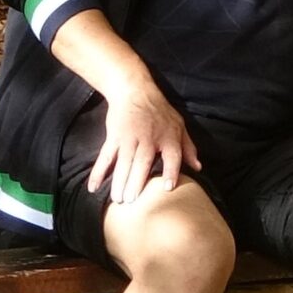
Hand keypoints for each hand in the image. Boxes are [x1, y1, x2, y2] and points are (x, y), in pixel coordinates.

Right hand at [92, 77, 199, 204]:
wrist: (135, 91)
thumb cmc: (160, 111)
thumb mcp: (179, 126)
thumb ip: (188, 148)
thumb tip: (198, 168)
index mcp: (168, 137)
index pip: (172, 156)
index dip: (170, 171)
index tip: (167, 187)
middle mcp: (149, 138)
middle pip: (142, 162)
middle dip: (136, 181)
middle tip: (132, 201)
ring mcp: (129, 138)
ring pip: (123, 161)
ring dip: (119, 181)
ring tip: (117, 199)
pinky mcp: (114, 137)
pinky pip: (105, 156)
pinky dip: (98, 172)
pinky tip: (93, 187)